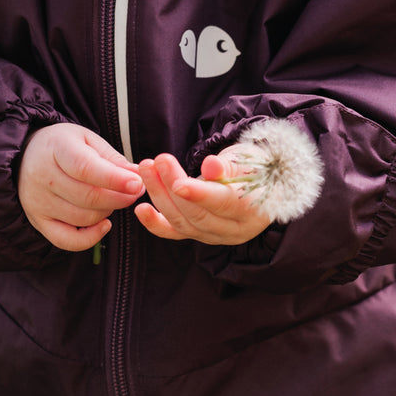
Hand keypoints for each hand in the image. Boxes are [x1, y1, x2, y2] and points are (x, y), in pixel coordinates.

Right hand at [18, 124, 142, 251]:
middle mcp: (42, 176)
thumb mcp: (88, 140)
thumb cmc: (65, 146)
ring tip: (116, 199)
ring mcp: (38, 202)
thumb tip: (138, 177)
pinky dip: (90, 238)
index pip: (85, 168)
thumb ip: (113, 159)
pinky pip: (66, 240)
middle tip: (136, 192)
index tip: (138, 184)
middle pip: (87, 197)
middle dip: (119, 198)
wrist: (27, 156)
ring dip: (108, 212)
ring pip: (82, 218)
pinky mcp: (38, 221)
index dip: (114, 179)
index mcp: (56, 148)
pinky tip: (105, 224)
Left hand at [134, 151, 270, 245]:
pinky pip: (174, 233)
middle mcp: (233, 230)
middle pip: (198, 214)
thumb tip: (210, 166)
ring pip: (182, 222)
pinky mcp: (196, 234)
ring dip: (159, 195)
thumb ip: (228, 166)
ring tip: (146, 168)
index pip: (223, 204)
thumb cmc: (253, 168)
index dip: (200, 194)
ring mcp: (213, 235)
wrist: (255, 183)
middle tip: (157, 161)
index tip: (178, 183)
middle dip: (172, 186)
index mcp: (251, 211)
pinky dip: (155, 223)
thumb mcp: (247, 161)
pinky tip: (140, 209)